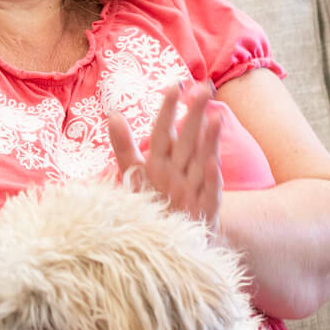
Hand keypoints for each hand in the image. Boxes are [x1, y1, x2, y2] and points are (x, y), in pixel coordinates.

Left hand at [108, 82, 223, 234]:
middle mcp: (179, 172)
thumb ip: (124, 146)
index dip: (167, 112)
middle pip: (186, 141)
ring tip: (215, 117)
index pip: (162, 133)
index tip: (173, 86)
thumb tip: (114, 113)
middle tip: (203, 89)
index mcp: (161, 162)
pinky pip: (209, 194)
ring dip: (209, 141)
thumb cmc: (154, 203)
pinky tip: (212, 163)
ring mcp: (194, 190)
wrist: (172, 242)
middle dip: (194, 116)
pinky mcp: (204, 212)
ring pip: (202, 162)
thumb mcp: (134, 175)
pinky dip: (210, 180)